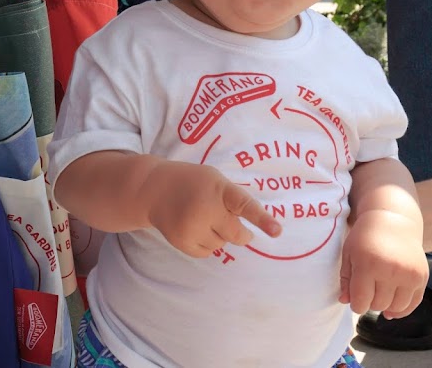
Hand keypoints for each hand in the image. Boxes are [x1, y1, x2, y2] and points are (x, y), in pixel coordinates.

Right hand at [146, 162, 281, 256]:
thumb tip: (253, 225)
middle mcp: (205, 209)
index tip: (277, 231)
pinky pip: (206, 252)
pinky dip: (205, 243)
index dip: (262, 219)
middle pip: (237, 234)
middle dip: (239, 232)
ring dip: (218, 236)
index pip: (243, 205)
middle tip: (227, 220)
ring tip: (202, 218)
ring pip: (221, 245)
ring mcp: (192, 227)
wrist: (153, 188)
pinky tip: (194, 228)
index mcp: (218, 189)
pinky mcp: (182, 241)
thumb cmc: (192, 182)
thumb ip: (232, 197)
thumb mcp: (214, 178)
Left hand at [339, 210, 428, 318]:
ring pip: (396, 307)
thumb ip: (346, 279)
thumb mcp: (348, 254)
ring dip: (385, 307)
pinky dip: (402, 310)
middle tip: (367, 294)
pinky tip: (392, 310)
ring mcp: (409, 274)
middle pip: (378, 305)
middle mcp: (391, 271)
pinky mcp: (421, 276)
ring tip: (378, 297)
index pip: (361, 300)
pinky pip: (413, 303)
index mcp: (368, 265)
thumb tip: (345, 301)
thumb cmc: (365, 238)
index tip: (354, 301)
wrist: (392, 221)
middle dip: (369, 304)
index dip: (356, 305)